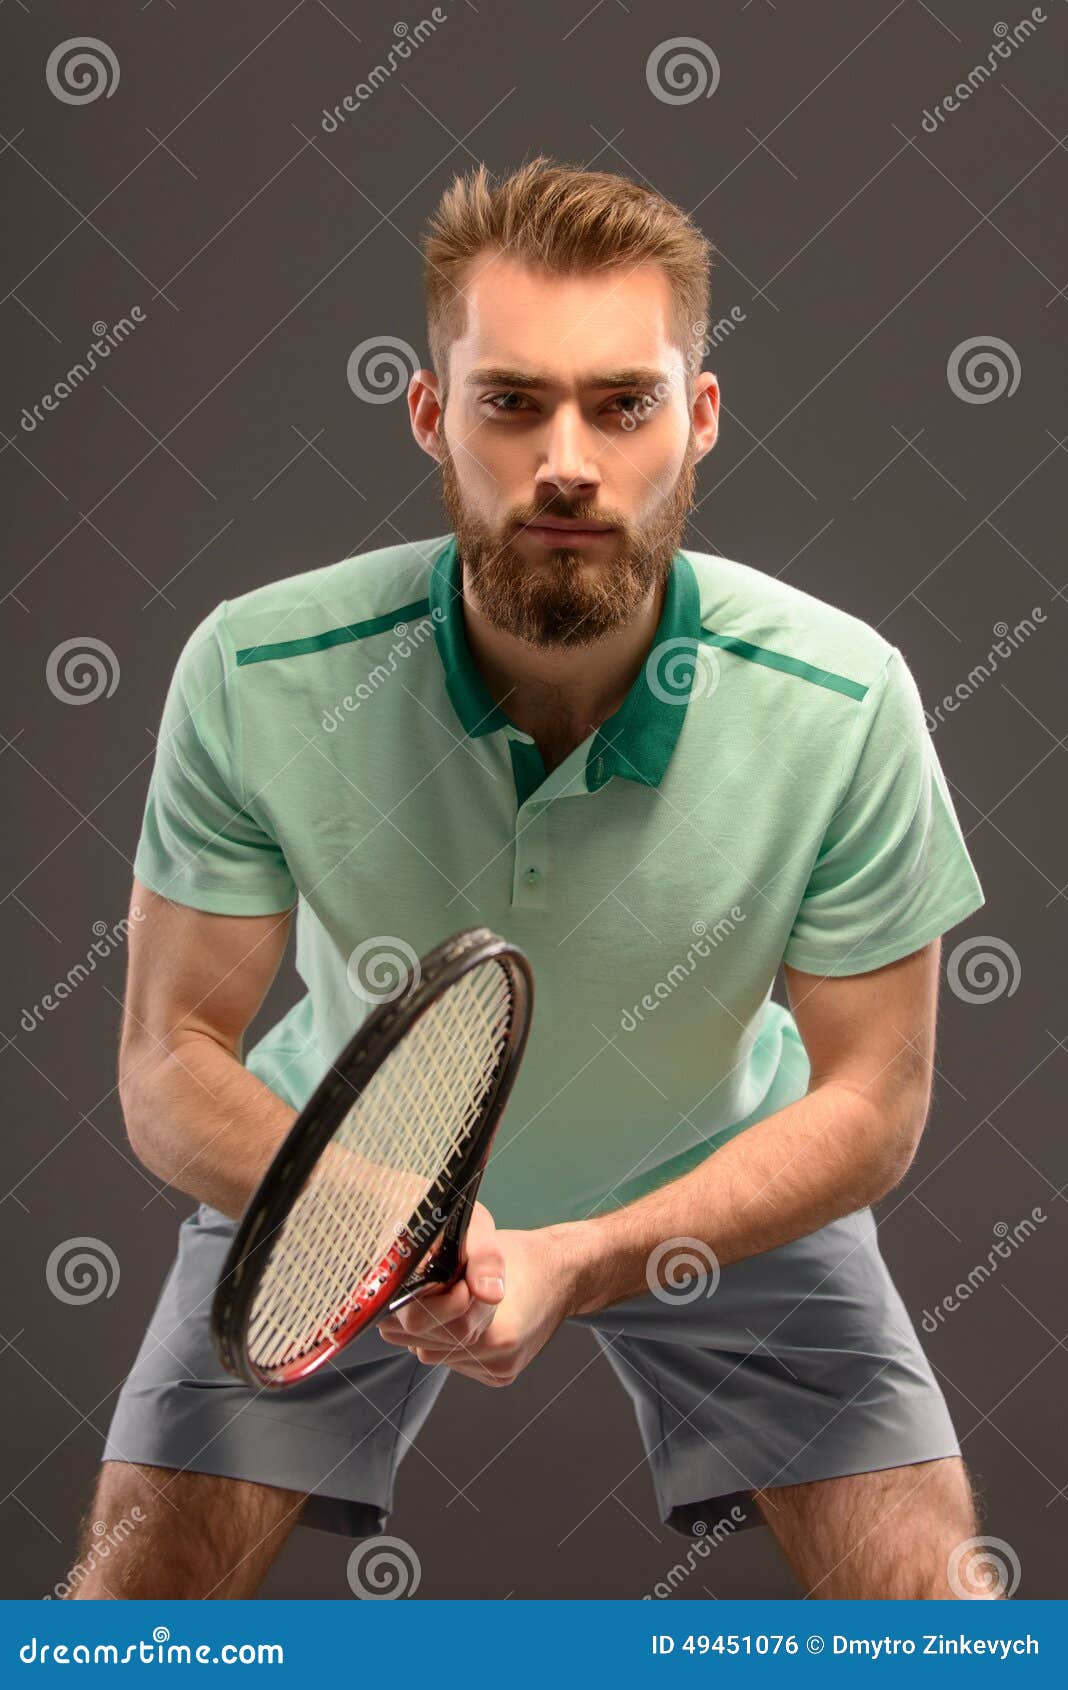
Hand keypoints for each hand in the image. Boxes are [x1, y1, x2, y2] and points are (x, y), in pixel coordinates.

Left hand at [376, 1204, 578, 1386]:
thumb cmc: (522, 1256)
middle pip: (421, 1341)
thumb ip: (456, 1263)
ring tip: (445, 1298)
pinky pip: (451, 1361)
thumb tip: (424, 1283)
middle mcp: (497, 1357)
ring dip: (430, 1328)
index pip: (419, 1321)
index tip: (423, 1275)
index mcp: (496, 1327)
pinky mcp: (498, 1376)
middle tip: (427, 1284)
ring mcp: (498, 1370)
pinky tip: (462, 1317)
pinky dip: (447, 1340)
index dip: (414, 1295)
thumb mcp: (486, 1240)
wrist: (565, 1275)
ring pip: (432, 1353)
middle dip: (416, 1311)